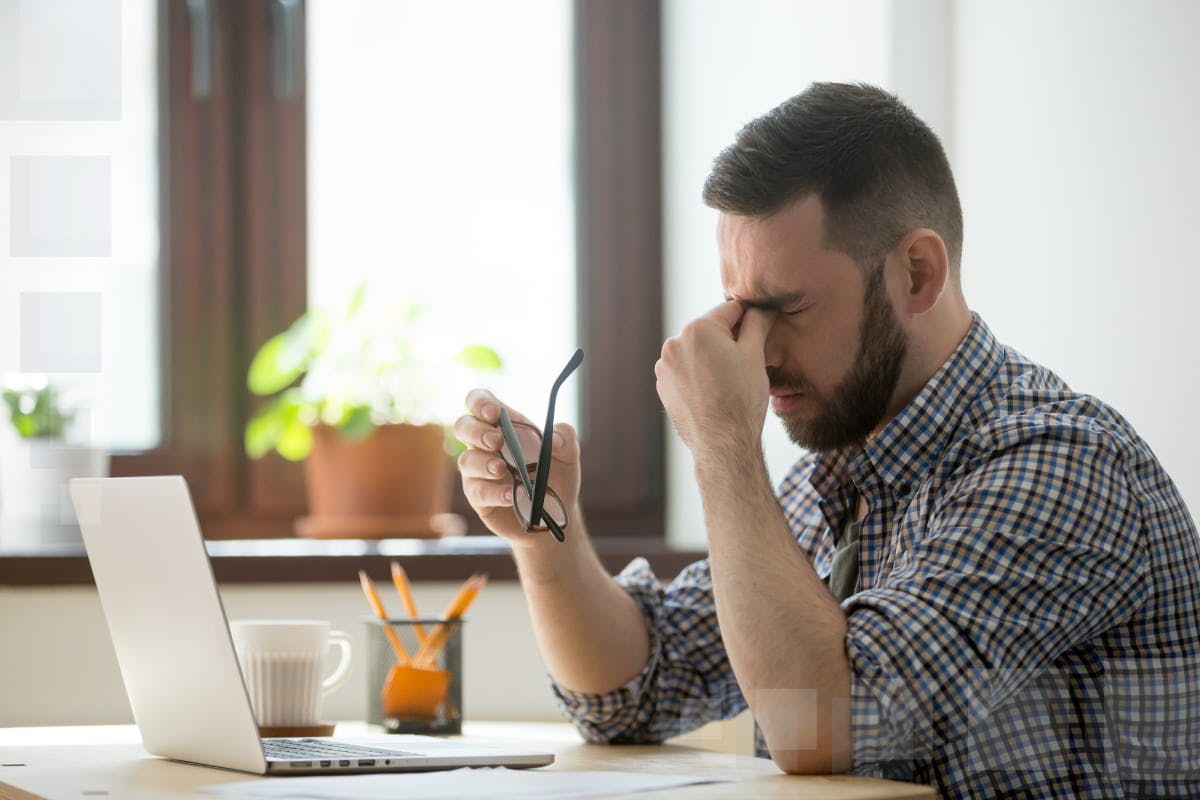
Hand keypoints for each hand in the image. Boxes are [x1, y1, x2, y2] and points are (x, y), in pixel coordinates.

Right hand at [454, 389, 582, 546]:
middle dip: (476, 430)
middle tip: (497, 440)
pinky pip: (477, 492)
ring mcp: (479, 472)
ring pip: (466, 460)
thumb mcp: (568, 456)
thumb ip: (566, 439)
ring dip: (483, 463)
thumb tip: (554, 438)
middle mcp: (486, 446)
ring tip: (501, 469)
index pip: (480, 402)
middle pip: (463, 426)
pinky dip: (494, 492)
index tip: (494, 412)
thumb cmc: (556, 477)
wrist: (554, 515)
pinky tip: (511, 495)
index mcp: (505, 426)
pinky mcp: (479, 498)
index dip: (481, 401)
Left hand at [655, 300, 776, 458]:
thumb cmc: (742, 399)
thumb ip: (757, 323)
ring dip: (711, 357)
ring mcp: (664, 366)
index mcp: (698, 329)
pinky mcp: (663, 385)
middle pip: (710, 331)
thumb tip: (762, 307)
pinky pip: (685, 370)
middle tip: (745, 364)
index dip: (749, 319)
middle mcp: (674, 343)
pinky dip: (698, 375)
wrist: (722, 444)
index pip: (730, 310)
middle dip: (727, 341)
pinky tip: (713, 392)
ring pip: (696, 351)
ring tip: (728, 382)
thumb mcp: (755, 355)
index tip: (760, 330)